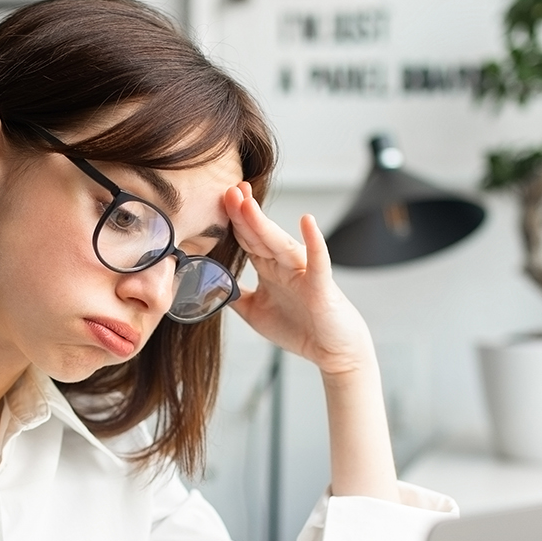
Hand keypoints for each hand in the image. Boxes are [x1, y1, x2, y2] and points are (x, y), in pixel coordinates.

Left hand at [224, 183, 376, 378]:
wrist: (332, 350)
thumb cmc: (299, 328)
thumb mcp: (255, 313)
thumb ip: (235, 297)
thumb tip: (209, 284)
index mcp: (269, 269)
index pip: (247, 240)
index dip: (233, 221)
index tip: (219, 199)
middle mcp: (285, 265)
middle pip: (259, 235)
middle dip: (243, 213)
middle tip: (229, 190)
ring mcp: (303, 272)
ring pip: (280, 244)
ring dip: (264, 224)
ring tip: (248, 203)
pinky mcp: (320, 286)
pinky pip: (317, 261)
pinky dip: (314, 242)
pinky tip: (307, 221)